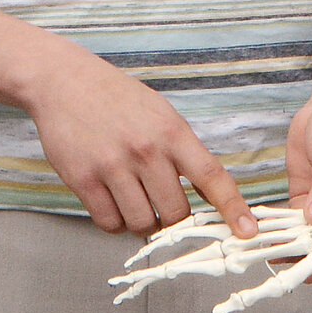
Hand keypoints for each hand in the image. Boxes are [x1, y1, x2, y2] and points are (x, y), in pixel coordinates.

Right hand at [21, 46, 260, 239]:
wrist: (64, 81)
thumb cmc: (118, 99)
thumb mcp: (161, 115)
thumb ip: (183, 152)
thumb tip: (207, 194)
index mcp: (172, 132)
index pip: (212, 177)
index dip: (233, 208)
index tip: (248, 231)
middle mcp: (145, 150)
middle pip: (176, 212)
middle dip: (174, 219)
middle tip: (165, 209)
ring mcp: (112, 166)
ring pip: (142, 223)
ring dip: (143, 223)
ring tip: (137, 204)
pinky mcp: (82, 180)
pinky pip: (109, 223)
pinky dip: (115, 223)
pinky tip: (114, 205)